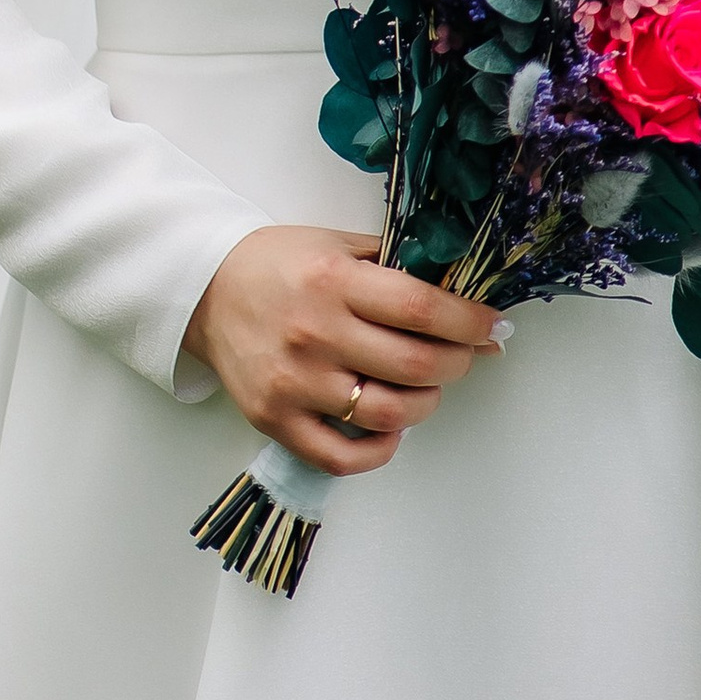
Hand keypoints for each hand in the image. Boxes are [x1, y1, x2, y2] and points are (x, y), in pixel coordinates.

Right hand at [182, 224, 507, 479]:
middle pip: (414, 366)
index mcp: (333, 281)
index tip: (494, 327)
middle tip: (465, 355)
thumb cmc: (278, 264)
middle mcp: (315, 334)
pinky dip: (380, 449)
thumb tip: (460, 292)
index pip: (421, 309)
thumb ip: (394, 265)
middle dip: (458, 363)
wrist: (206, 292)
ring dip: (426, 404)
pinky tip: (391, 428)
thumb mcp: (337, 243)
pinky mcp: (276, 422)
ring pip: (387, 415)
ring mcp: (294, 384)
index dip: (469, 322)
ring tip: (426, 387)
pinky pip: (342, 456)